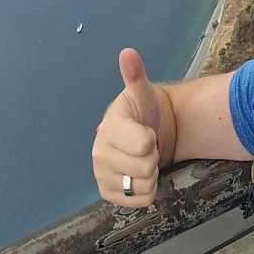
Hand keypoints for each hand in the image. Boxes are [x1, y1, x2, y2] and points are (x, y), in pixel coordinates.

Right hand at [92, 49, 161, 207]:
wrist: (141, 134)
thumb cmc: (142, 113)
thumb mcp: (143, 93)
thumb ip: (135, 76)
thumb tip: (128, 53)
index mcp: (110, 128)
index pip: (143, 144)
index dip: (152, 139)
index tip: (147, 131)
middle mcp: (100, 153)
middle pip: (146, 167)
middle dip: (154, 157)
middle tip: (147, 146)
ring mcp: (102, 174)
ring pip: (144, 186)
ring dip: (152, 175)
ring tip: (144, 160)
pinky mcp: (108, 193)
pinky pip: (141, 201)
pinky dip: (148, 191)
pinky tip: (140, 175)